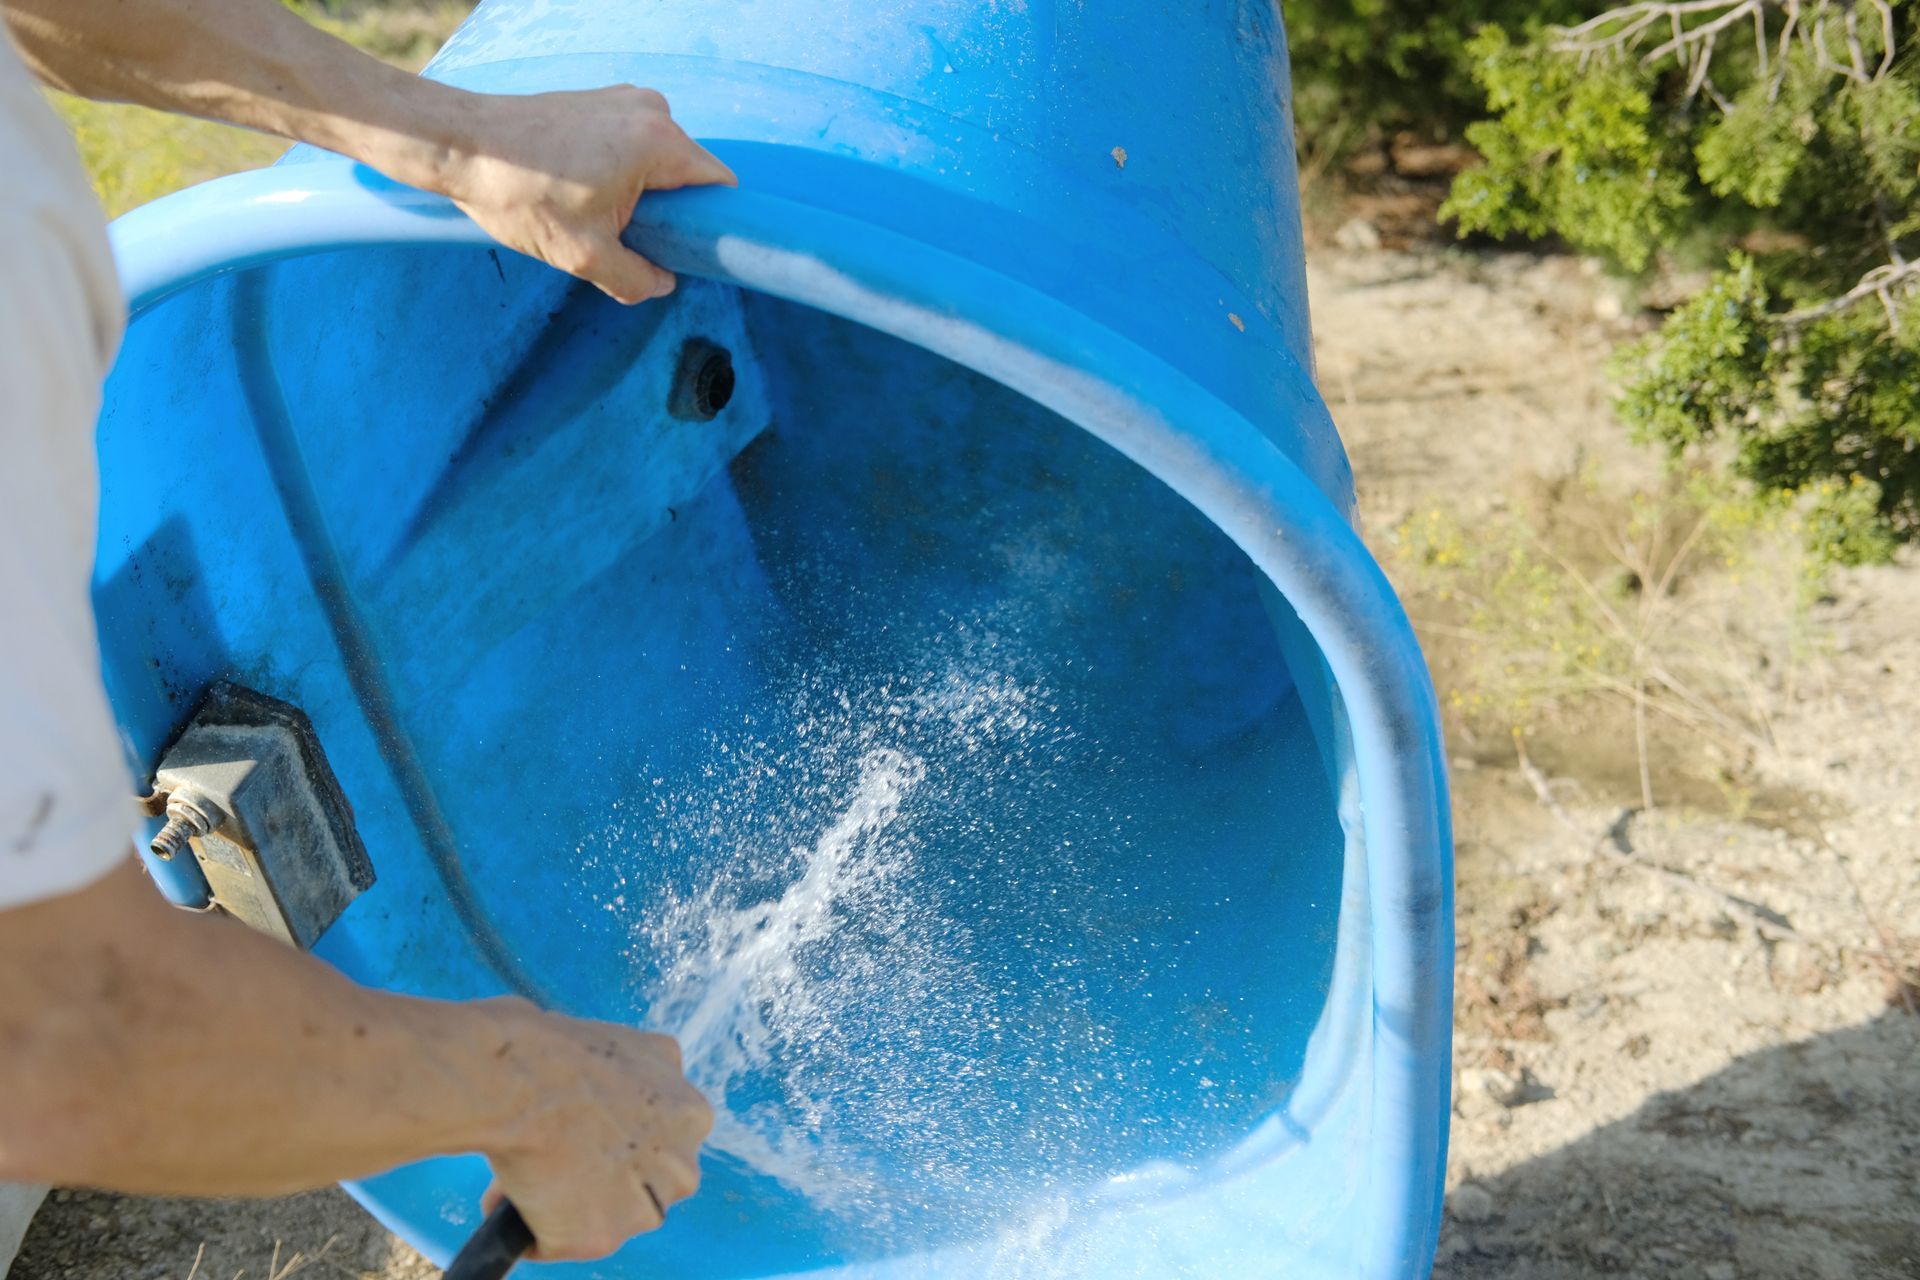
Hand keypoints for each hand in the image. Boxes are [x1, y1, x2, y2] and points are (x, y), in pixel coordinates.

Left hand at [436, 85, 736, 304]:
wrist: (459, 145)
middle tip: (631, 239)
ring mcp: (623, 100)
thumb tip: (661, 283)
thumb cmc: (519, 193)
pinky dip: (620, 171)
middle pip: (689, 173)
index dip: (712, 223)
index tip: (687, 249)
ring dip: (641, 193)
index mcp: (659, 142)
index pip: (719, 185)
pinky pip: (631, 144)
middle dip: (670, 211)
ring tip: (597, 214)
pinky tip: (583, 192)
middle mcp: (650, 111)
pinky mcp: (598, 101)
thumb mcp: (583, 256)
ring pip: (658, 161)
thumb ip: (635, 279)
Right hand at [480, 998, 713, 1259]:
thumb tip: (629, 1092)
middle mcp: (682, 1169)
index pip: (660, 1146)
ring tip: (531, 1168)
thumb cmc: (562, 1053)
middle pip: (641, 1187)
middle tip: (557, 1152)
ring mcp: (644, 1210)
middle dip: (604, 1177)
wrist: (522, 1079)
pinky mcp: (599, 1239)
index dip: (618, 1141)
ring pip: (603, 1218)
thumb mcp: (630, 1047)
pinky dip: (534, 1227)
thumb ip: (648, 1076)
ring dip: (569, 1204)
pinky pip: (557, 1242)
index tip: (587, 1130)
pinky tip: (515, 1191)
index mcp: (693, 1117)